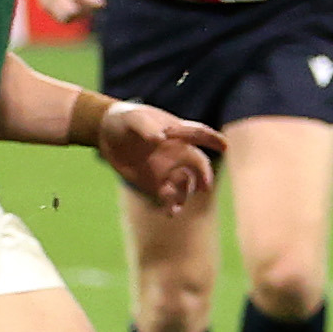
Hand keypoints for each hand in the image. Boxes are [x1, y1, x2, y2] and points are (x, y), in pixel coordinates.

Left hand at [96, 101, 226, 211]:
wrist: (109, 135)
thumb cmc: (126, 120)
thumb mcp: (133, 118)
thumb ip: (146, 127)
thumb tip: (159, 139)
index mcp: (178, 133)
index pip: (198, 135)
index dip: (213, 140)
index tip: (224, 145)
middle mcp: (179, 153)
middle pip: (198, 166)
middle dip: (204, 176)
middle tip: (205, 185)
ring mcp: (169, 170)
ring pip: (185, 186)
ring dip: (183, 194)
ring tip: (169, 197)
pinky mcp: (156, 185)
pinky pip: (169, 199)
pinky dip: (171, 206)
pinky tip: (170, 213)